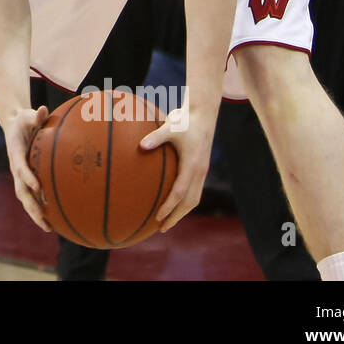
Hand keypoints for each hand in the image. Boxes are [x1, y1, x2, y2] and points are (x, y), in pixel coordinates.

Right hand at [1, 105, 52, 232]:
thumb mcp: (27, 114)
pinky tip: (54, 219)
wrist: (14, 125)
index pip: (20, 167)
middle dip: (31, 205)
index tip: (38, 186)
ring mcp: (20, 175)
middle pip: (21, 190)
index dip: (27, 177)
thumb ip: (35, 115)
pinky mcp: (26, 179)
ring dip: (35, 213)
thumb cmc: (24, 120)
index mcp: (16, 152)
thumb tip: (43, 110)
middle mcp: (16, 167)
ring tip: (49, 227)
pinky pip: (32, 196)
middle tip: (44, 217)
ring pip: (25, 198)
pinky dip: (40, 208)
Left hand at [138, 106, 214, 231]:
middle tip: (162, 228)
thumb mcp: (170, 126)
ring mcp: (201, 171)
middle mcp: (199, 172)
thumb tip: (140, 146)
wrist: (203, 115)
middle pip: (190, 202)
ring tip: (167, 221)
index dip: (170, 206)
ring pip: (194, 198)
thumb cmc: (184, 120)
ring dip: (182, 212)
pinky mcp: (200, 169)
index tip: (158, 217)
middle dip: (177, 216)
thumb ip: (155, 137)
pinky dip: (184, 201)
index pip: (180, 192)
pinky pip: (194, 190)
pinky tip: (171, 202)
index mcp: (192, 165)